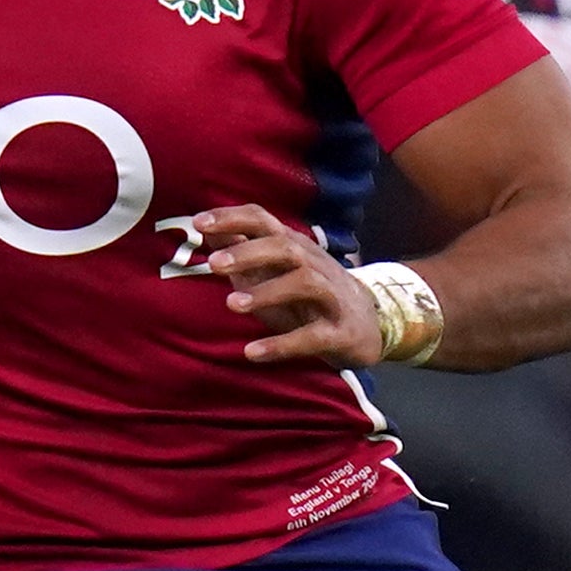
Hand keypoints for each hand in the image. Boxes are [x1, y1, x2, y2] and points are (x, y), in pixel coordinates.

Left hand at [194, 203, 382, 367]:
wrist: (371, 324)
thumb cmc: (310, 295)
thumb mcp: (275, 269)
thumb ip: (242, 250)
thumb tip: (204, 230)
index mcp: (294, 247)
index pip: (264, 221)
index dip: (233, 218)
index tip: (199, 223)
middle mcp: (314, 265)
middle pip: (285, 247)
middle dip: (248, 253)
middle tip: (213, 264)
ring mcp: (330, 297)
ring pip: (304, 283)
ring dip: (267, 292)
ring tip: (232, 304)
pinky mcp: (340, 333)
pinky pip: (313, 336)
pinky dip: (282, 344)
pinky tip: (253, 352)